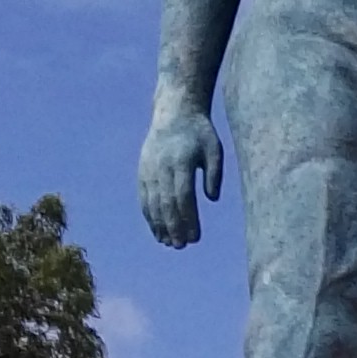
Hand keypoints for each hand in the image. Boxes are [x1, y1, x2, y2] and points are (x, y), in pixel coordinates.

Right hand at [138, 106, 218, 246]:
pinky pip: (144, 197)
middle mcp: (162, 166)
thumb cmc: (200, 132)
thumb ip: (214, 174)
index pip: (183, 196)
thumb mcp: (215, 149)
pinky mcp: (142, 171)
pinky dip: (149, 216)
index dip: (188, 219)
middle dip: (173, 227)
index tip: (196, 237)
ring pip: (152, 202)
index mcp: (181, 161)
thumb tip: (212, 199)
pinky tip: (157, 230)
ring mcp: (149, 169)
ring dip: (160, 225)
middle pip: (166, 203)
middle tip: (182, 246)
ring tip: (170, 243)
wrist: (174, 111)